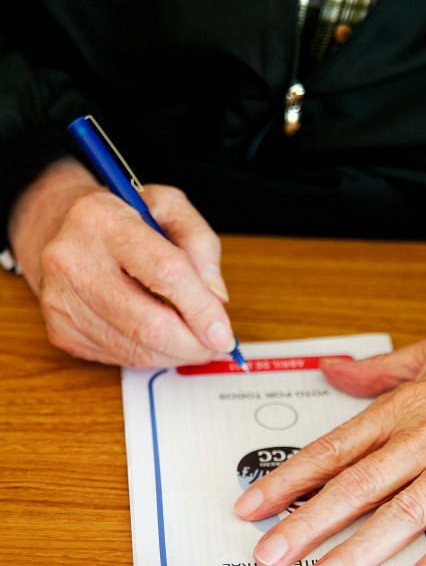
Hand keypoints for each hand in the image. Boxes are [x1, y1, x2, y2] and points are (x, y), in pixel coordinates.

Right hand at [8, 158, 234, 366]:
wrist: (64, 227)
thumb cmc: (124, 217)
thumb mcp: (170, 208)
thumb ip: (201, 244)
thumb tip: (215, 298)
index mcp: (104, 219)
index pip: (166, 273)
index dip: (201, 310)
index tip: (224, 333)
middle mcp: (73, 260)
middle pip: (149, 324)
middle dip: (193, 344)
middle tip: (215, 345)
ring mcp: (62, 299)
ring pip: (136, 349)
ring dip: (175, 354)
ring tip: (192, 341)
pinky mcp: (60, 329)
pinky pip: (119, 357)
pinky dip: (150, 355)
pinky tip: (158, 337)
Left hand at [235, 312, 425, 565]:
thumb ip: (379, 371)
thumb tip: (331, 370)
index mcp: (405, 406)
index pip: (334, 448)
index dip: (289, 478)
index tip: (252, 502)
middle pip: (356, 485)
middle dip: (307, 522)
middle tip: (268, 552)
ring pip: (405, 509)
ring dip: (361, 547)